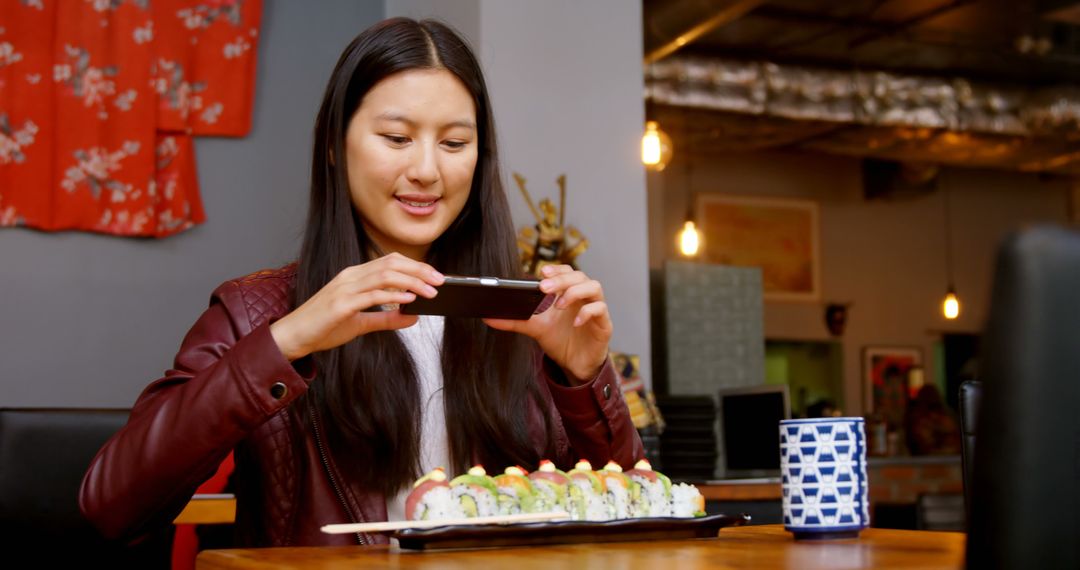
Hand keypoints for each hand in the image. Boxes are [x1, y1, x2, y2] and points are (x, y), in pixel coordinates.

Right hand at [270, 253, 444, 360]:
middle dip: (420, 271)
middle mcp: (350, 276)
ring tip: (431, 291)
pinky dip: (393, 295)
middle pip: (391, 263)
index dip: (415, 266)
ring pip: (385, 275)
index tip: (436, 276)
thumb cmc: (323, 327)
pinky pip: (371, 294)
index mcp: (354, 276)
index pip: (390, 262)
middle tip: (441, 281)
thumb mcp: (361, 323)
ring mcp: (344, 288)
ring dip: (412, 282)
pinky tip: (409, 299)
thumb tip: (414, 317)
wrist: (293, 337)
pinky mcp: (340, 304)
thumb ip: (387, 318)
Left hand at [483, 265, 611, 383]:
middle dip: (561, 279)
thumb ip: (514, 321)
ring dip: (575, 292)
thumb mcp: (535, 329)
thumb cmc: (561, 341)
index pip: (567, 272)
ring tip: (559, 304)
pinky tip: (574, 321)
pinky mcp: (604, 325)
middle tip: (544, 287)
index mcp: (569, 293)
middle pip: (579, 276)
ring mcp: (596, 310)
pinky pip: (601, 310)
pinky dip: (587, 312)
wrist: (576, 366)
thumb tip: (488, 317)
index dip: (557, 269)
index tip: (542, 272)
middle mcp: (584, 297)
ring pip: (594, 287)